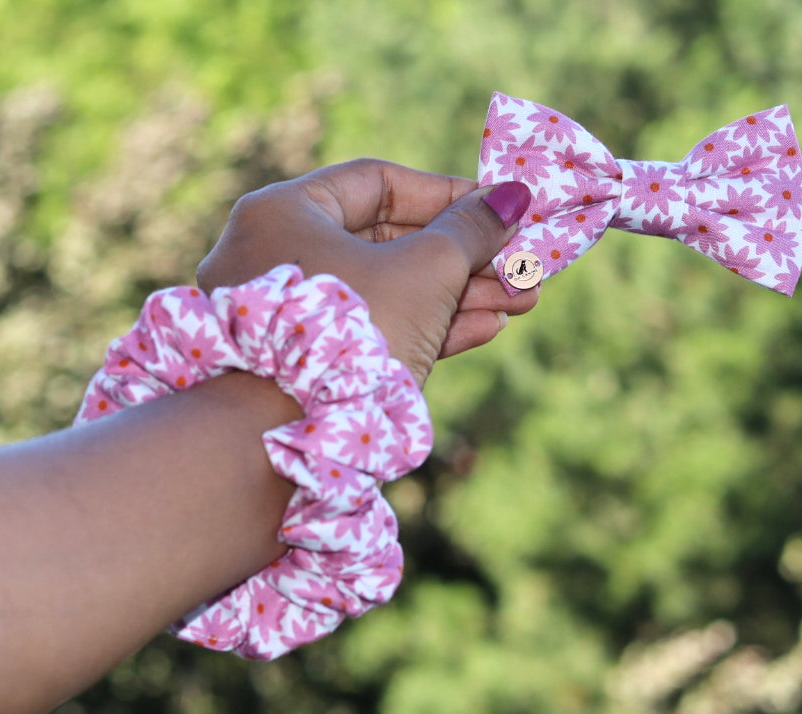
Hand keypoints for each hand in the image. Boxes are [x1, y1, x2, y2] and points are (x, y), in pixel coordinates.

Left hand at [196, 159, 535, 385]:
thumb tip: (513, 194)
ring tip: (523, 299)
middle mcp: (278, 255)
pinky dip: (428, 326)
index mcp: (285, 212)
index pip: (378, 184)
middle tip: (523, 263)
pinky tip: (488, 328)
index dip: (447, 193)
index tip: (499, 206)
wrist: (293, 441)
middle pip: (389, 242)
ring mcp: (291, 314)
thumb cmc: (357, 333)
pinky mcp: (308, 363)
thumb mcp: (427, 271)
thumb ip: (472, 230)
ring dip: (461, 294)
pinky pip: (373, 328)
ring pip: (389, 289)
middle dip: (466, 255)